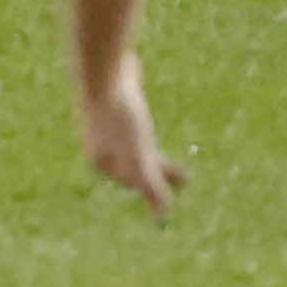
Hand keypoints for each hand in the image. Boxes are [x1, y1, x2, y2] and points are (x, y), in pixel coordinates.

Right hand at [79, 54, 188, 218]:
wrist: (105, 70)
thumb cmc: (121, 117)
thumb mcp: (140, 156)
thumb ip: (150, 186)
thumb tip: (162, 216)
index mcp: (101, 159)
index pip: (132, 182)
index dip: (156, 188)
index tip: (181, 187)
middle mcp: (100, 142)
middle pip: (134, 164)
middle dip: (160, 173)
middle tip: (187, 178)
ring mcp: (105, 120)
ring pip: (135, 143)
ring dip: (153, 151)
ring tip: (168, 151)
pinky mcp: (114, 99)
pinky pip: (132, 118)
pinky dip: (145, 127)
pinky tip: (148, 117)